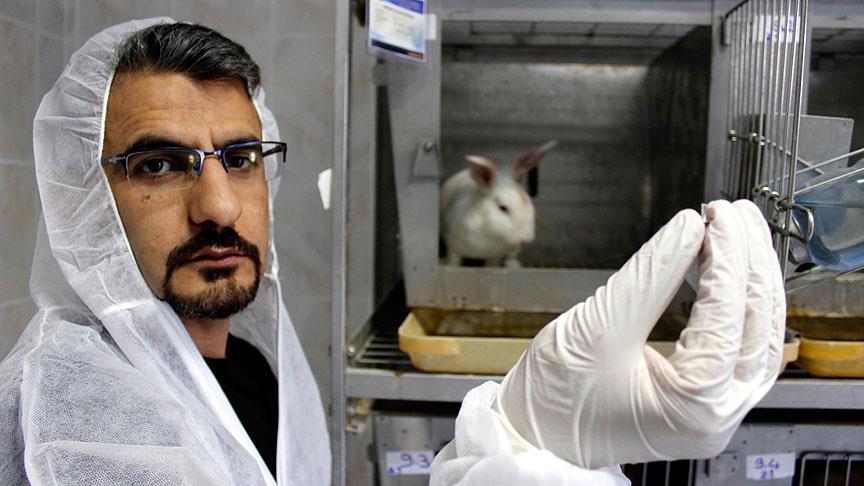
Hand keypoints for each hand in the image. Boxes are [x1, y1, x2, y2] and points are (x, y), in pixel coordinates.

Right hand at [495, 200, 785, 468]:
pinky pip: (735, 347)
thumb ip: (649, 276)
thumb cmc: (554, 402)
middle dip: (749, 263)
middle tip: (734, 213)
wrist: (533, 436)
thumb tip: (687, 229)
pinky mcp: (702, 400)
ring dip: (749, 281)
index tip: (715, 215)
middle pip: (757, 327)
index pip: (727, 317)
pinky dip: (733, 305)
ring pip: (754, 337)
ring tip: (737, 232)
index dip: (726, 257)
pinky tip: (721, 272)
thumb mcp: (597, 329)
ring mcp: (713, 412)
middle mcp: (717, 416)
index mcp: (695, 407)